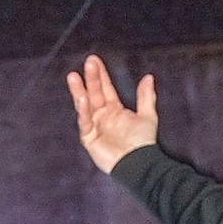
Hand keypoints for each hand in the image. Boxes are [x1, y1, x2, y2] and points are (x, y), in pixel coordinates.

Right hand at [66, 54, 157, 172]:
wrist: (139, 163)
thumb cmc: (143, 143)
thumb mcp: (148, 115)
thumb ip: (146, 96)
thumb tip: (148, 77)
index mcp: (114, 110)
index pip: (105, 88)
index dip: (100, 75)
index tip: (94, 60)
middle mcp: (102, 116)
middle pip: (94, 93)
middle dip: (90, 78)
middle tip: (88, 63)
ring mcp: (94, 126)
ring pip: (84, 105)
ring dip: (79, 91)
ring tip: (74, 77)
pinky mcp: (89, 138)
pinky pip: (85, 122)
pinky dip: (83, 110)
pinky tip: (83, 98)